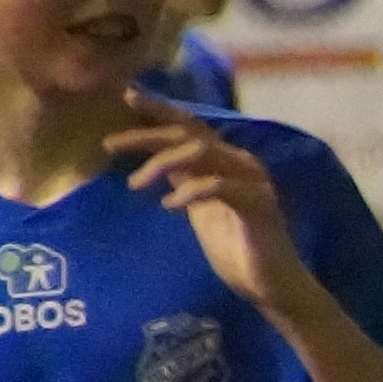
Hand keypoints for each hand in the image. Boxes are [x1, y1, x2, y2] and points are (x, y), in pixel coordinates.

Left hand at [122, 97, 322, 320]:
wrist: (272, 285)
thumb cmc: (236, 249)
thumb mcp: (200, 207)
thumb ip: (186, 180)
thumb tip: (158, 158)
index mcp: (227, 160)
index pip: (190, 125)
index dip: (160, 109)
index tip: (128, 96)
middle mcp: (241, 162)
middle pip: (190, 133)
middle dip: (147, 135)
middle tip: (110, 145)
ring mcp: (253, 180)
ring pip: (202, 151)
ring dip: (162, 163)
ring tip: (135, 184)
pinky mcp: (258, 203)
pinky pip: (218, 186)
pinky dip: (189, 192)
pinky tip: (168, 205)